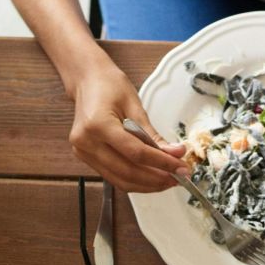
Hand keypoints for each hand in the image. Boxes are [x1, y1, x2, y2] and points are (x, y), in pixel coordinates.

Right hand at [69, 63, 187, 192]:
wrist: (86, 80)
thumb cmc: (108, 85)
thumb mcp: (135, 105)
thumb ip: (153, 134)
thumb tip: (174, 154)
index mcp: (98, 124)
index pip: (136, 153)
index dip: (161, 163)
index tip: (180, 167)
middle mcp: (86, 142)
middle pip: (128, 172)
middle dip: (156, 179)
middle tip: (178, 177)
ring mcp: (84, 152)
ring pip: (120, 180)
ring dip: (147, 184)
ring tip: (167, 180)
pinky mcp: (86, 158)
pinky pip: (114, 177)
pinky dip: (134, 180)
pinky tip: (150, 177)